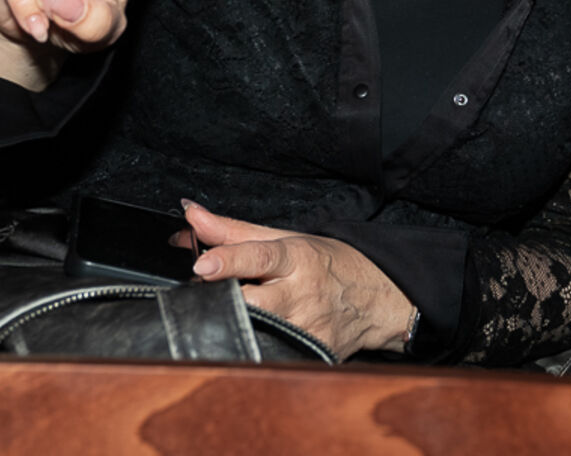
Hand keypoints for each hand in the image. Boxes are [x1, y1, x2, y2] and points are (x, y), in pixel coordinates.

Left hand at [183, 200, 413, 358]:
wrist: (379, 297)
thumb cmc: (330, 263)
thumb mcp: (288, 238)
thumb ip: (235, 231)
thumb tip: (191, 216)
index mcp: (297, 258)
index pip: (260, 257)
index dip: (229, 261)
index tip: (201, 265)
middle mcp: (302, 294)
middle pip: (250, 302)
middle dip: (223, 300)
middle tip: (205, 295)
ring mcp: (307, 329)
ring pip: (256, 332)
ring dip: (235, 324)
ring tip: (229, 314)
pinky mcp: (311, 355)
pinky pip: (270, 353)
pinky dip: (254, 344)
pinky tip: (254, 336)